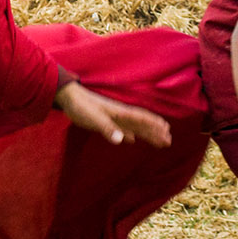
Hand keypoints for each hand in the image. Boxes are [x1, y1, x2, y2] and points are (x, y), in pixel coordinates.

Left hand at [56, 81, 171, 147]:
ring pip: (134, 127)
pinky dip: (129, 134)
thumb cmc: (81, 107)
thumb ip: (107, 128)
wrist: (68, 98)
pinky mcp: (105, 121)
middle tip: (169, 141)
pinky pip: (121, 129)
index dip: (154, 125)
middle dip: (156, 132)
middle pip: (142, 124)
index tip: (167, 131)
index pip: (142, 119)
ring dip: (147, 134)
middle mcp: (120, 114)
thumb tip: (122, 140)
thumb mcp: (93, 118)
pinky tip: (132, 140)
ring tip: (158, 141)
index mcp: (120, 112)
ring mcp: (113, 118)